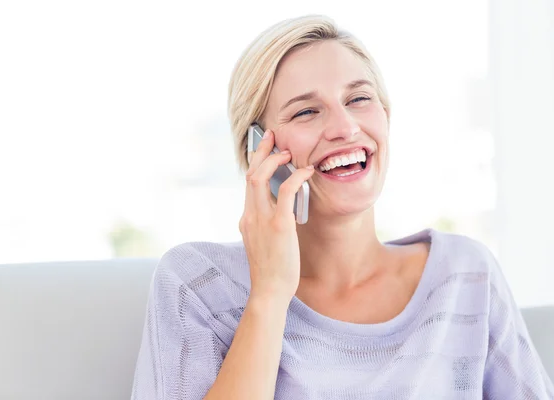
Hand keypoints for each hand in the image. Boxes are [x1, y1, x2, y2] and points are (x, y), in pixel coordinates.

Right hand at [239, 129, 314, 301]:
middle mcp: (250, 215)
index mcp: (246, 219)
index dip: (255, 163)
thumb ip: (267, 224)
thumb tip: (282, 210)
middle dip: (260, 151)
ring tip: (289, 152)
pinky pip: (285, 192)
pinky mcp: (278, 226)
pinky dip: (295, 177)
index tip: (264, 149)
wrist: (269, 292)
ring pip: (259, 177)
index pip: (248, 183)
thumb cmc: (272, 271)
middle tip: (272, 135)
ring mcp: (261, 220)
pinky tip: (307, 171)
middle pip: (250, 173)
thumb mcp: (264, 243)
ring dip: (274, 159)